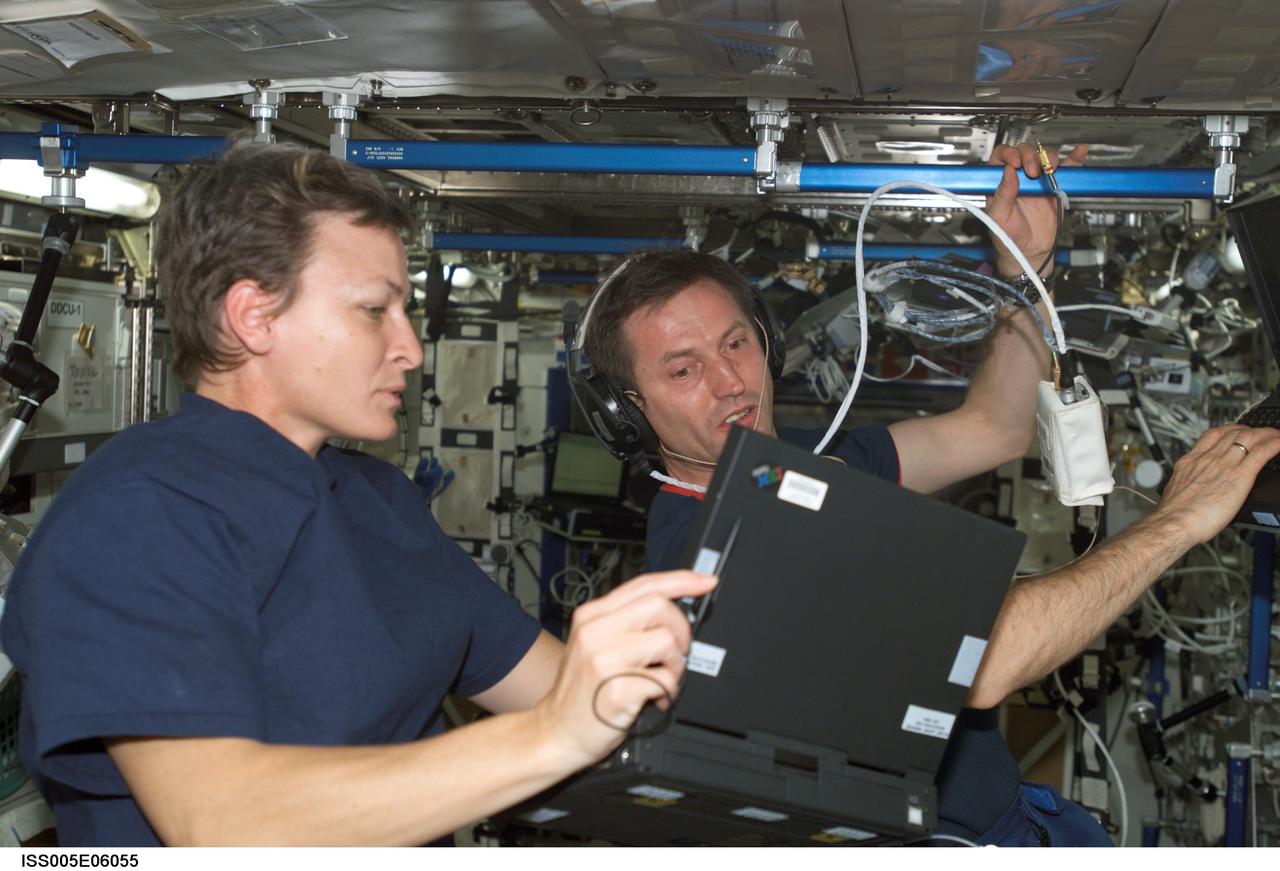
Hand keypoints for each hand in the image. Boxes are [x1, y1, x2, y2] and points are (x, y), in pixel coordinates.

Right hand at [531, 569, 716, 770]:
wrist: (555, 732)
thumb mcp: (592, 645)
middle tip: (676, 652)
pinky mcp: (618, 689)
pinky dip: (668, 692)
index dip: (681, 581)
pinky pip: (664, 680)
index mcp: (592, 616)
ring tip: (661, 679)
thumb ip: (625, 623)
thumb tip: (672, 609)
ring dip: (675, 665)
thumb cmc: (580, 692)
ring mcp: (605, 660)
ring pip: (666, 642)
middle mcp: (595, 632)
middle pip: (660, 606)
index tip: (705, 582)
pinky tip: (654, 699)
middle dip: (680, 629)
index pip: (644, 585)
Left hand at [986, 141, 1086, 278]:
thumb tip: (1008, 172)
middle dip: (1030, 157)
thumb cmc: (1007, 237)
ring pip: (1045, 159)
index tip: (1015, 161)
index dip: (1009, 153)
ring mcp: (1038, 182)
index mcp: (1001, 183)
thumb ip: (1002, 194)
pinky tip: (1078, 153)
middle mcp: (1020, 179)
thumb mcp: (999, 217)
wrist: (1028, 252)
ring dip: (1049, 159)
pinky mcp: (1055, 188)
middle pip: (1026, 153)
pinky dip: (1074, 161)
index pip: (1002, 157)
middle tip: (1032, 172)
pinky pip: (1067, 171)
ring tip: (1049, 170)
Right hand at [1154, 425, 1279, 545]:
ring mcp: (1224, 465)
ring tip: (1275, 436)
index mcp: (1191, 462)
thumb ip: (1188, 484)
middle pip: (1233, 433)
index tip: (1237, 432)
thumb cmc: (1175, 514)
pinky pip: (1261, 453)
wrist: (1175, 522)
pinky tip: (1279, 444)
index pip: (1213, 435)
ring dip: (1266, 435)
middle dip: (1250, 430)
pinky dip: (1274, 445)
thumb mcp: (1176, 491)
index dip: (1229, 430)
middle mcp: (1208, 459)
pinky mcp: (1240, 476)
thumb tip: (1191, 490)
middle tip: (1260, 433)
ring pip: (1248, 438)